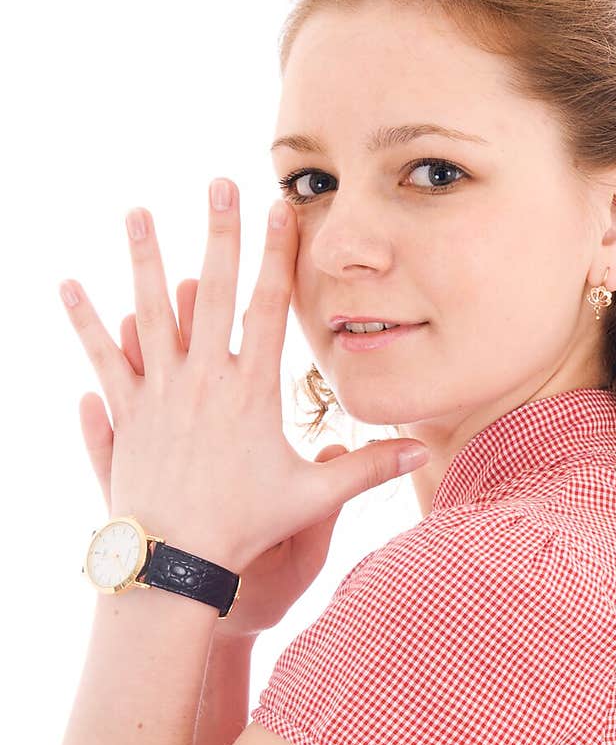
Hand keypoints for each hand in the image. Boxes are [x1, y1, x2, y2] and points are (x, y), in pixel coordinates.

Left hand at [59, 179, 429, 581]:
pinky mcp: (125, 413)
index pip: (267, 308)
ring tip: (137, 212)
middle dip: (218, 233)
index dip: (276, 256)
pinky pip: (101, 357)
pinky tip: (67, 285)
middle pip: (212, 291)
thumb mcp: (312, 498)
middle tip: (218, 183)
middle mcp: (203, 381)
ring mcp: (158, 393)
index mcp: (251, 392)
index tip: (279, 211)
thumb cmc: (246, 529)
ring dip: (144, 259)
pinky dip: (84, 321)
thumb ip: (365, 470)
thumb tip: (420, 452)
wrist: (177, 561)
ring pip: (149, 312)